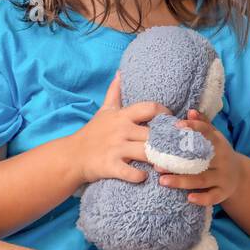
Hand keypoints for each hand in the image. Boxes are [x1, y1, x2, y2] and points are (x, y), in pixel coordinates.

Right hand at [71, 70, 170, 184]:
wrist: (71, 156)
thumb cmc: (92, 133)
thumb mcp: (104, 110)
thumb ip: (114, 92)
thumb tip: (120, 73)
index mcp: (122, 116)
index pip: (149, 108)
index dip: (165, 113)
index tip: (172, 121)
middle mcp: (121, 130)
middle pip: (153, 132)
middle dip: (167, 140)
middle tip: (177, 146)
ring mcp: (115, 148)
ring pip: (145, 152)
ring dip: (159, 158)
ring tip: (166, 162)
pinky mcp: (110, 166)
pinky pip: (130, 172)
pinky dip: (139, 175)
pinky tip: (144, 176)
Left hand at [155, 109, 243, 206]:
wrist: (239, 176)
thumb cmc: (220, 154)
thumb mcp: (215, 138)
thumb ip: (203, 125)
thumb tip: (191, 111)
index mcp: (220, 144)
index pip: (207, 133)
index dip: (194, 128)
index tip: (176, 126)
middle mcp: (223, 160)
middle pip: (200, 160)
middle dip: (179, 162)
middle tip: (157, 163)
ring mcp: (223, 177)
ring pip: (202, 180)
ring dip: (182, 181)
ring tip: (163, 180)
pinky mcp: (223, 193)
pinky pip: (212, 197)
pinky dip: (202, 198)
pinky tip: (188, 198)